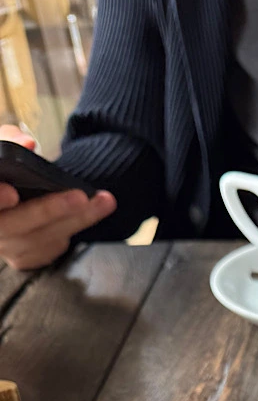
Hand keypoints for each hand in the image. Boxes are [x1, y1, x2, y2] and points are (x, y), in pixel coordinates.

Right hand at [0, 125, 116, 269]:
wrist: (6, 204)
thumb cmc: (3, 174)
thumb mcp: (0, 150)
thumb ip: (9, 141)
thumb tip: (28, 143)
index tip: (11, 193)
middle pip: (15, 225)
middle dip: (49, 210)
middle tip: (80, 197)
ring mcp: (5, 247)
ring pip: (40, 238)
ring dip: (76, 219)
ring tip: (104, 201)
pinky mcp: (23, 260)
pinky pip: (50, 248)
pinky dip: (71, 229)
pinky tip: (89, 212)